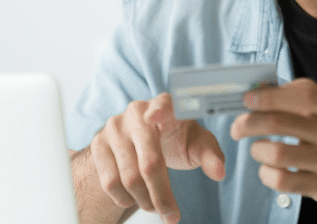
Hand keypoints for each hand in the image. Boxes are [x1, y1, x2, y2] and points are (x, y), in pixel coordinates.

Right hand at [90, 93, 225, 223]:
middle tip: (171, 215)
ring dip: (144, 200)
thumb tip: (219, 172)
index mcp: (166, 105)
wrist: (140, 140)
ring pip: (128, 177)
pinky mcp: (98, 143)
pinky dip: (125, 198)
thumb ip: (211, 155)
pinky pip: (109, 182)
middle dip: (162, 195)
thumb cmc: (175, 138)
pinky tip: (135, 196)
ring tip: (155, 205)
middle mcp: (137, 111)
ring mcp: (114, 127)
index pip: (164, 104)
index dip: (161, 110)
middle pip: (149, 162)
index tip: (158, 116)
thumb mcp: (196, 144)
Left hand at [230, 78, 316, 204]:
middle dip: (250, 123)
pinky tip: (267, 168)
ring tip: (256, 148)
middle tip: (237, 127)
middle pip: (281, 124)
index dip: (270, 97)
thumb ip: (291, 93)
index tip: (247, 99)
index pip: (303, 96)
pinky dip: (266, 174)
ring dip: (257, 150)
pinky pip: (283, 181)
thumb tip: (255, 90)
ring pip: (278, 154)